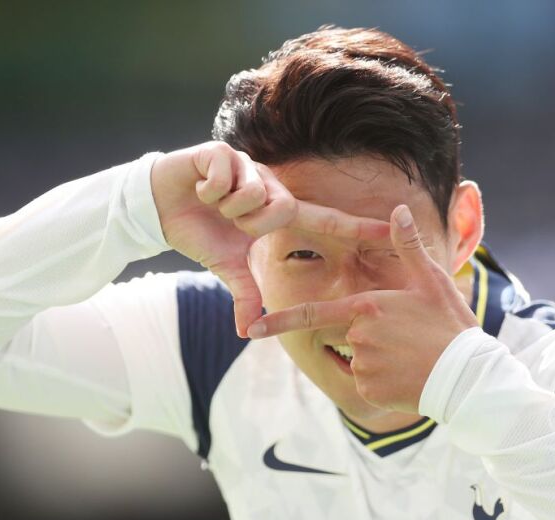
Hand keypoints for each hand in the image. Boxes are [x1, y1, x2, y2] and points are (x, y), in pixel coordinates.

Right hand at [150, 141, 390, 337]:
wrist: (159, 206)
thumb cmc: (200, 231)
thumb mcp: (226, 266)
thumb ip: (245, 294)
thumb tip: (248, 332)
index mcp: (278, 211)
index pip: (326, 221)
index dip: (359, 228)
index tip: (394, 231)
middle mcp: (271, 185)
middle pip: (285, 208)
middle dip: (252, 222)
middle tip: (230, 220)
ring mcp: (249, 166)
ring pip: (254, 193)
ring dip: (228, 206)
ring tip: (213, 202)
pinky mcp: (223, 152)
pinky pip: (226, 176)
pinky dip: (209, 189)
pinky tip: (199, 187)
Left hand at [247, 204, 479, 412]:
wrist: (468, 377)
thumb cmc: (450, 325)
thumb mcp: (431, 281)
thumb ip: (408, 246)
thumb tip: (399, 210)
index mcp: (367, 307)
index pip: (312, 314)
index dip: (278, 322)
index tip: (251, 330)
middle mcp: (358, 336)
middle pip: (352, 335)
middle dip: (375, 338)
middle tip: (410, 341)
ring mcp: (362, 366)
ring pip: (361, 361)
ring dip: (381, 360)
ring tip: (413, 357)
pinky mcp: (369, 391)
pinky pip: (368, 383)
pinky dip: (384, 382)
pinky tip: (409, 376)